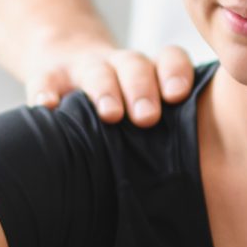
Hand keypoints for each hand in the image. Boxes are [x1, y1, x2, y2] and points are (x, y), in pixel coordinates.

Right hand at [25, 39, 195, 127]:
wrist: (67, 67)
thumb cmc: (121, 105)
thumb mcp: (144, 110)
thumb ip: (168, 132)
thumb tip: (200, 186)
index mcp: (150, 73)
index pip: (170, 59)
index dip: (176, 73)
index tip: (177, 95)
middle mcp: (120, 66)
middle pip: (136, 67)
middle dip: (142, 89)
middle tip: (148, 117)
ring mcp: (83, 69)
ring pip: (98, 72)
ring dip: (105, 90)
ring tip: (110, 114)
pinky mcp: (49, 76)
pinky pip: (45, 81)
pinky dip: (45, 92)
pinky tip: (46, 108)